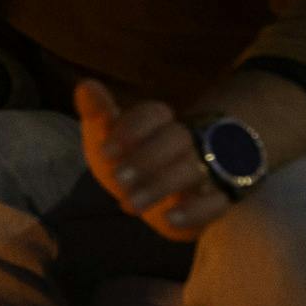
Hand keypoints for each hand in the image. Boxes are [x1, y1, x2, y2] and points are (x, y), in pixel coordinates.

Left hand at [76, 80, 233, 237]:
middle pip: (176, 138)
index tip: (106, 152)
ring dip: (161, 185)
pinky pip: (218, 202)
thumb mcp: (116, 141)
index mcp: (164, 125)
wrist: (179, 196)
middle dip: (146, 157)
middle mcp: (190, 142)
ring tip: (131, 204)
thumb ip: (99, 114)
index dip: (131, 128)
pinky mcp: (221, 199)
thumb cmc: (141, 163)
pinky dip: (195, 210)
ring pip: (192, 169)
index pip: (156, 113)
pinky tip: (170, 218)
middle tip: (118, 178)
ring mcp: (210, 169)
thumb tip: (85, 86)